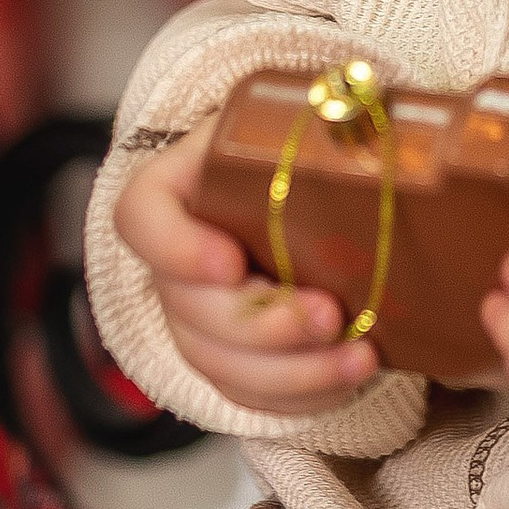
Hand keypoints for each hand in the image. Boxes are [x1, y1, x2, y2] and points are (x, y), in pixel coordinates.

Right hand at [112, 120, 379, 414]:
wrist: (296, 190)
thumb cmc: (294, 150)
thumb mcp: (298, 118)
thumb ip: (321, 116)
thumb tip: (367, 113)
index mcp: (176, 188)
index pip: (141, 217)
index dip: (176, 248)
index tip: (230, 262)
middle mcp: (174, 260)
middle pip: (188, 309)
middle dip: (260, 324)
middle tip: (326, 316)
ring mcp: (195, 317)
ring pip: (219, 364)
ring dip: (292, 371)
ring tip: (359, 356)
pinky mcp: (230, 360)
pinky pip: (249, 395)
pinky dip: (300, 396)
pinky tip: (348, 378)